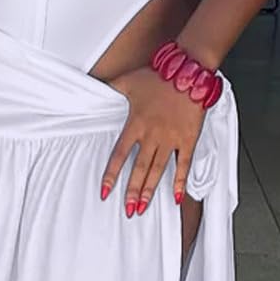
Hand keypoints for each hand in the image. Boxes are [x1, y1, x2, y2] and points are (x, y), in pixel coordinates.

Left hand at [101, 66, 206, 217]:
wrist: (187, 71)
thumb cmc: (158, 76)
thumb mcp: (127, 81)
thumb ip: (109, 86)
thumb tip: (91, 84)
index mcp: (135, 124)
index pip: (119, 155)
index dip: (111, 175)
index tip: (105, 191)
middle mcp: (152, 135)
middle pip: (139, 169)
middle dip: (132, 191)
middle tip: (128, 209)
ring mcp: (171, 139)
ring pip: (158, 170)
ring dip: (149, 191)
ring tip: (143, 208)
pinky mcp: (188, 139)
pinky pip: (183, 164)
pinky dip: (180, 181)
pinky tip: (176, 197)